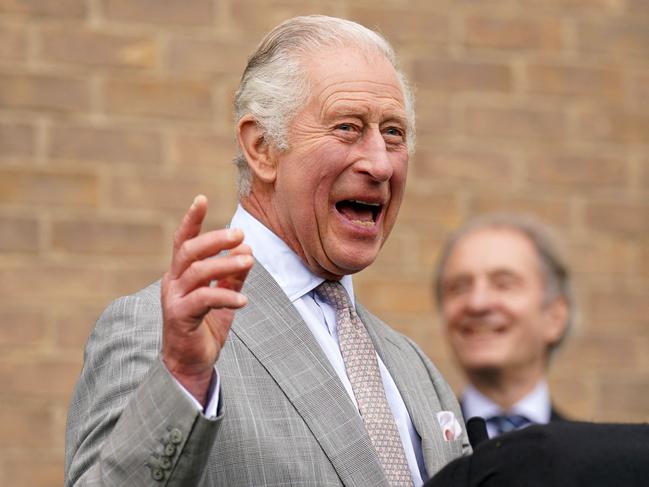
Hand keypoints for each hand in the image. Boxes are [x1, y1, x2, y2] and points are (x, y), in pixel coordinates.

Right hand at [161, 195, 252, 404]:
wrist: (191, 364)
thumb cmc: (205, 328)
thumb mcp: (223, 297)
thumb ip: (233, 276)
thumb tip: (247, 250)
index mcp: (181, 274)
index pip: (183, 241)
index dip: (191, 220)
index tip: (202, 198)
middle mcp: (173, 282)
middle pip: (188, 251)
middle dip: (214, 239)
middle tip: (240, 234)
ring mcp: (174, 300)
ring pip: (197, 273)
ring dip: (225, 264)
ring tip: (249, 260)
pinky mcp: (180, 318)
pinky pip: (204, 300)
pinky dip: (226, 297)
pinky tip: (243, 301)